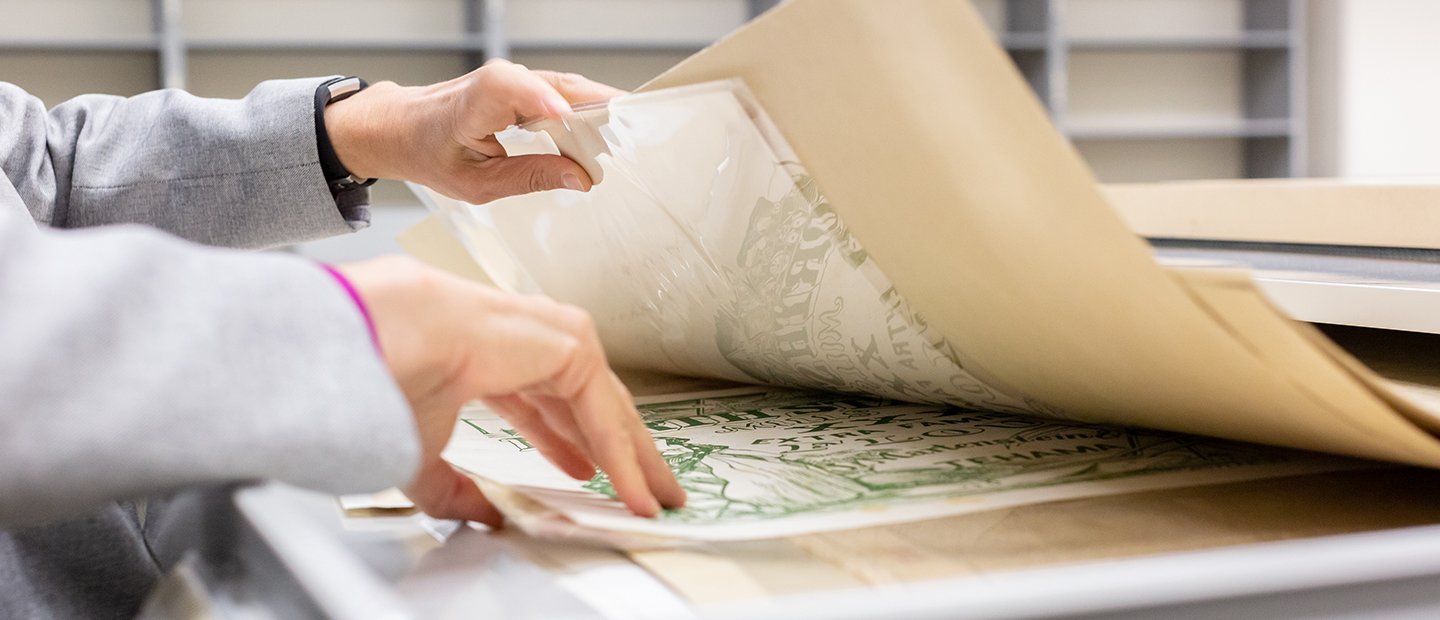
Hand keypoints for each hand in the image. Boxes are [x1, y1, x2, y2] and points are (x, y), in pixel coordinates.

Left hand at [323, 60, 625, 203]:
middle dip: (597, 107)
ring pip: (567, 86)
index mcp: (471, 105)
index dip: (541, 98)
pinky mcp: (524, 85)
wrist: (403, 127)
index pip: (508, 88)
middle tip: (633, 136)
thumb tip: (581, 178)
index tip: (569, 117)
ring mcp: (514, 79)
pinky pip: (564, 91)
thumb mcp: (476, 184)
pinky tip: (607, 130)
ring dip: (600, 110)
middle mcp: (496, 81)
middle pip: (556, 85)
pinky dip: (587, 110)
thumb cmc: (432, 153)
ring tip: (629, 137)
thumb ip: (530, 179)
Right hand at [337, 256, 684, 525]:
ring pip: (606, 404)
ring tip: (655, 492)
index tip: (589, 473)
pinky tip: (633, 488)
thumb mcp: (425, 457)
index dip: (568, 442)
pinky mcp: (569, 343)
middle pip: (587, 402)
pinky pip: (603, 408)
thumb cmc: (388, 382)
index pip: (542, 401)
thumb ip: (456, 490)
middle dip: (618, 448)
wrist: (386, 344)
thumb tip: (483, 516)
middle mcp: (524, 342)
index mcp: (487, 357)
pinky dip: (621, 453)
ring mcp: (550, 337)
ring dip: (633, 452)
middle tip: (643, 485)